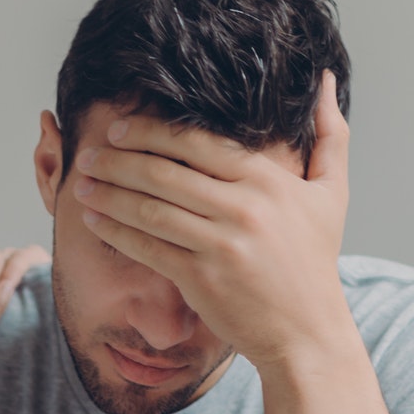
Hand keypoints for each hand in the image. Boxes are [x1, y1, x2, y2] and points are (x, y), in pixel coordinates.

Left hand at [71, 72, 352, 366]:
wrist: (307, 333)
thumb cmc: (315, 261)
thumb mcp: (332, 193)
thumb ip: (331, 134)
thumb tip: (325, 80)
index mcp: (267, 181)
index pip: (197, 143)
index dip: (151, 132)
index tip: (120, 128)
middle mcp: (242, 209)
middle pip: (165, 172)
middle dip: (118, 160)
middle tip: (90, 152)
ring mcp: (220, 244)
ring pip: (150, 209)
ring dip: (108, 193)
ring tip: (82, 182)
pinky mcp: (200, 278)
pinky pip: (148, 247)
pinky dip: (116, 231)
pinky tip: (94, 219)